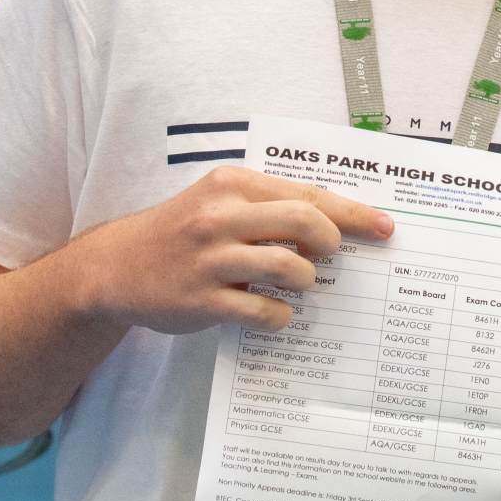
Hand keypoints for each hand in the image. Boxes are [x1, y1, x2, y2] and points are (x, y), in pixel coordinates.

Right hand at [83, 165, 391, 333]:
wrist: (116, 267)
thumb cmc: (181, 232)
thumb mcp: (218, 201)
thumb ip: (267, 206)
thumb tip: (335, 222)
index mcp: (232, 184)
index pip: (306, 193)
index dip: (353, 212)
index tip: (385, 227)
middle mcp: (221, 216)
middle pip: (304, 221)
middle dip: (331, 241)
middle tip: (331, 256)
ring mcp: (211, 259)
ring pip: (289, 266)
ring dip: (307, 280)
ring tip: (300, 283)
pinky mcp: (202, 299)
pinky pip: (262, 309)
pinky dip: (281, 315)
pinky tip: (276, 313)